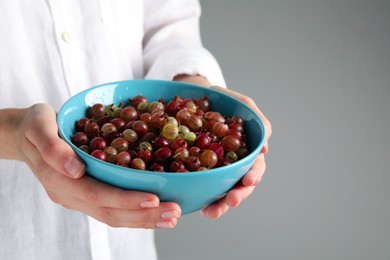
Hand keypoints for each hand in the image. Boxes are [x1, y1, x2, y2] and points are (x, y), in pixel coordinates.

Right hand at [1, 103, 180, 227]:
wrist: (27, 136)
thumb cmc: (35, 126)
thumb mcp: (38, 126)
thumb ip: (52, 147)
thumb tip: (76, 168)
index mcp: (59, 180)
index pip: (97, 195)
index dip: (126, 199)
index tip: (154, 198)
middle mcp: (71, 195)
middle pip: (110, 212)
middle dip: (144, 215)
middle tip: (173, 213)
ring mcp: (78, 198)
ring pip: (113, 216)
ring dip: (144, 219)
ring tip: (171, 218)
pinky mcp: (87, 195)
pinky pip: (112, 209)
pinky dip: (135, 213)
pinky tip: (155, 211)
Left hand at [201, 86, 271, 217]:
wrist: (198, 96)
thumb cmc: (225, 100)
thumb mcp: (243, 104)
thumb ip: (258, 120)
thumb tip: (266, 148)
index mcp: (248, 150)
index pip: (255, 167)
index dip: (253, 175)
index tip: (248, 181)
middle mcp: (235, 162)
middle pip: (240, 184)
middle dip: (237, 195)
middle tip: (230, 202)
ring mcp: (217, 167)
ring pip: (221, 189)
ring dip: (219, 203)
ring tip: (211, 212)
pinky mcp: (199, 167)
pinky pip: (201, 182)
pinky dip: (200, 194)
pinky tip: (196, 204)